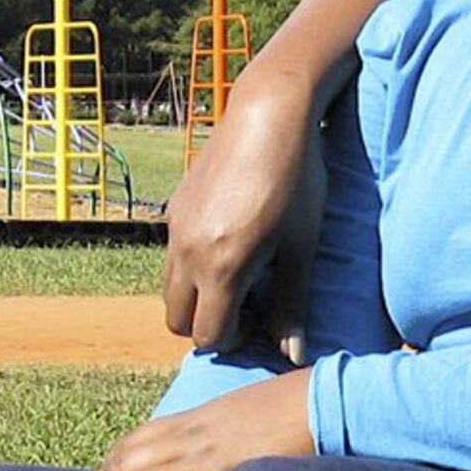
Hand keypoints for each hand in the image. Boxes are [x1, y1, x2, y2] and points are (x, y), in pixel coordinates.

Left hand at [72, 373, 315, 470]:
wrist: (323, 400)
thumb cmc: (294, 407)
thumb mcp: (245, 416)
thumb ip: (221, 435)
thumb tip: (216, 459)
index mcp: (195, 419)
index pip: (136, 442)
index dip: (109, 469)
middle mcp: (190, 435)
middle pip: (125, 463)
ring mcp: (202, 454)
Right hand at [161, 77, 316, 348]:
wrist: (269, 115)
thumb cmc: (298, 180)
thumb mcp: (301, 247)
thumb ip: (292, 305)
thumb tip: (293, 356)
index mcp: (222, 267)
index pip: (209, 336)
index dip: (237, 337)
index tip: (263, 315)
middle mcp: (188, 252)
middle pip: (179, 321)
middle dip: (209, 323)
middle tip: (249, 301)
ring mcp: (175, 229)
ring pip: (170, 290)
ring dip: (197, 296)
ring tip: (239, 271)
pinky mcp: (173, 208)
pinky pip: (172, 256)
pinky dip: (193, 266)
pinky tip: (229, 239)